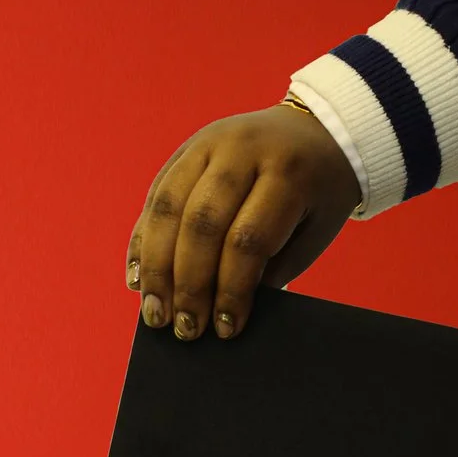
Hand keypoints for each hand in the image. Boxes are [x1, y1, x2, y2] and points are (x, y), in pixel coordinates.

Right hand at [128, 103, 359, 341]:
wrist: (318, 128)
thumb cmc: (318, 192)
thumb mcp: (313, 231)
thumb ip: (271, 269)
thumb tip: (220, 314)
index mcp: (287, 170)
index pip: (247, 239)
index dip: (231, 289)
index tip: (225, 329)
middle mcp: (242, 149)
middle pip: (200, 224)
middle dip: (188, 284)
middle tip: (184, 329)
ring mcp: (207, 144)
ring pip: (167, 209)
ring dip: (155, 269)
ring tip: (155, 312)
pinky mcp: (184, 150)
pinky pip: (155, 198)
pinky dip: (142, 243)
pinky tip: (139, 279)